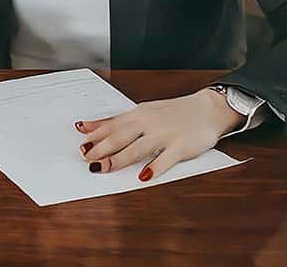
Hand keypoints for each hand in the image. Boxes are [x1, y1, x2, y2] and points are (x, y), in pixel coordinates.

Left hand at [75, 88, 245, 180]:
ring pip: (138, 148)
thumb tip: (88, 127)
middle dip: (101, 149)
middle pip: (120, 137)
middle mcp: (148, 123)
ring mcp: (164, 135)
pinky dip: (154, 168)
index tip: (80, 145)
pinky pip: (165, 159)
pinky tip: (144, 177)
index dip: (95, 135)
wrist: (206, 108)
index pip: (112, 125)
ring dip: (119, 159)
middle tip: (87, 159)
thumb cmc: (171, 112)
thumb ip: (117, 121)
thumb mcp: (143, 112)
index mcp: (138, 114)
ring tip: (104, 168)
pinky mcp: (181, 147)